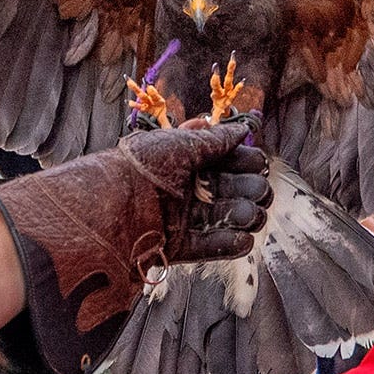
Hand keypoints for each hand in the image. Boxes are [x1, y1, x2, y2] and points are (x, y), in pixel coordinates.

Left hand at [129, 115, 272, 264]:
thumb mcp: (182, 144)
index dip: (243, 161)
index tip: (258, 164)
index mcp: (183, 160)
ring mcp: (180, 217)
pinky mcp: (175, 244)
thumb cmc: (144, 166)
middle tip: (261, 191)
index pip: (223, 160)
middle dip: (249, 189)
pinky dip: (228, 243)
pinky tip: (245, 238)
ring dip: (243, 215)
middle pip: (228, 189)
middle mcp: (183, 187)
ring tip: (254, 214)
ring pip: (221, 217)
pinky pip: (207, 246)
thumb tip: (242, 128)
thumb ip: (216, 139)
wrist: (113, 205)